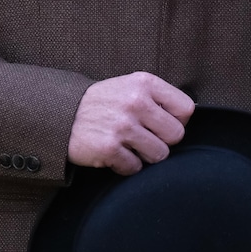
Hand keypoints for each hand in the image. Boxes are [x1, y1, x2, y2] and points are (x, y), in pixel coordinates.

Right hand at [67, 71, 194, 174]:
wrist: (62, 115)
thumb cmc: (103, 103)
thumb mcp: (130, 86)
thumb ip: (158, 97)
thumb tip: (188, 117)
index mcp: (144, 83)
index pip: (186, 109)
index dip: (178, 120)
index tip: (162, 124)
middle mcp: (135, 102)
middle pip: (176, 135)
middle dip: (162, 140)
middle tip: (144, 137)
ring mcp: (122, 126)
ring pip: (159, 155)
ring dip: (145, 155)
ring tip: (129, 145)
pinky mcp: (109, 148)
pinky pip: (135, 168)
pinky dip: (126, 165)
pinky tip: (115, 153)